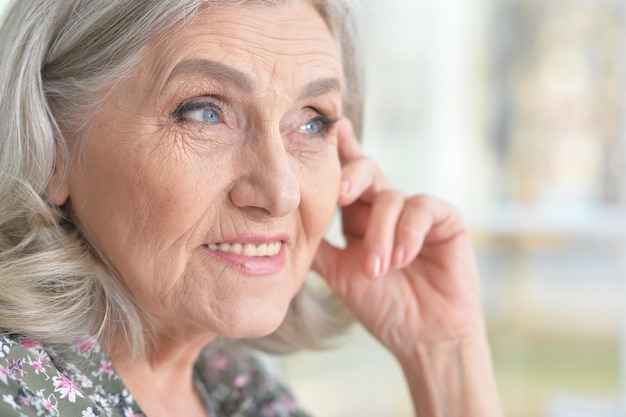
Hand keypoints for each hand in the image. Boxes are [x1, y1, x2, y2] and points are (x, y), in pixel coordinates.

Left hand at [313, 119, 484, 356]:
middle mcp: (387, 208)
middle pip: (367, 170)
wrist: (421, 338)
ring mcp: (417, 212)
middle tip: (338, 193)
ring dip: (380, 234)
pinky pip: (423, 209)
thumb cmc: (382, 307)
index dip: (339, 150)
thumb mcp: (339, 274)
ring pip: (391, 197)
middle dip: (351, 175)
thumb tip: (281, 225)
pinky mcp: (445, 220)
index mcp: (360, 217)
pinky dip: (408, 233)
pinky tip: (401, 260)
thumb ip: (317, 247)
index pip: (347, 177)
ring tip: (375, 270)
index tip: (327, 127)